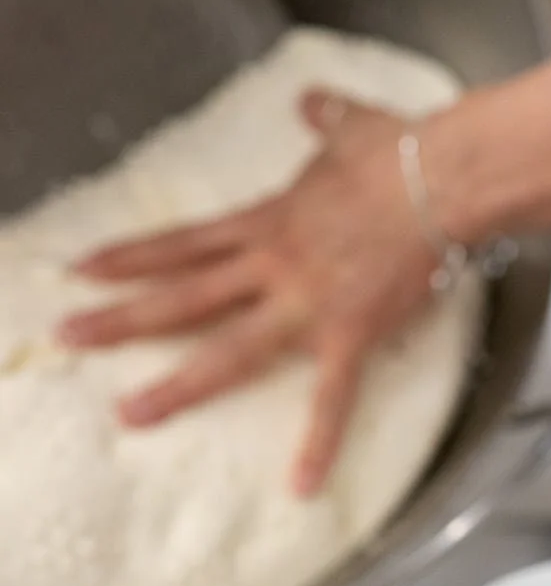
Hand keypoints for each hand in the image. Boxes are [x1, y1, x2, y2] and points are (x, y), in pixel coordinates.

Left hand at [57, 89, 442, 495]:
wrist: (445, 178)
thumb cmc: (404, 150)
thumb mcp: (353, 125)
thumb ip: (325, 117)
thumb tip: (311, 100)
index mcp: (270, 220)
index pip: (186, 242)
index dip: (132, 257)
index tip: (83, 270)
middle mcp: (274, 264)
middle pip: (184, 296)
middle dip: (122, 318)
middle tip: (69, 337)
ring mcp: (308, 303)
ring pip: (228, 349)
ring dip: (177, 383)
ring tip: (131, 412)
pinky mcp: (352, 333)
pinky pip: (332, 397)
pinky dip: (317, 442)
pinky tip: (301, 485)